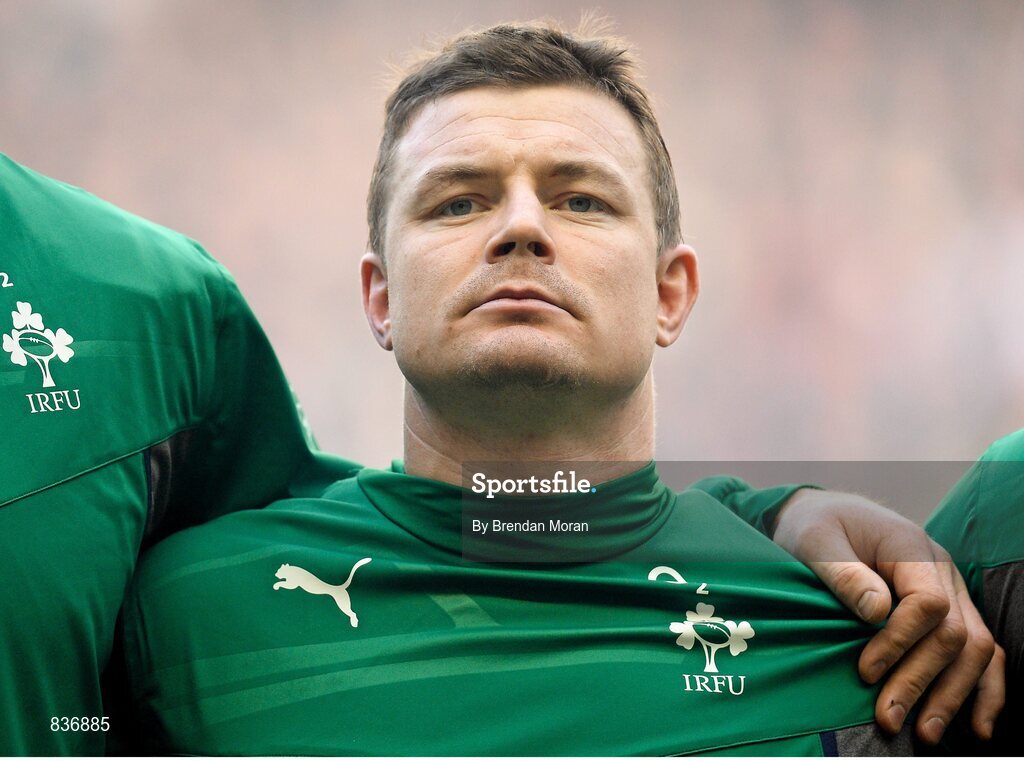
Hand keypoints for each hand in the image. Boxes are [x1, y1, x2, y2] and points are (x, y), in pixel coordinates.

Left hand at [772, 488, 1003, 744]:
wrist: (823, 515)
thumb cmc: (814, 526)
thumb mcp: (814, 541)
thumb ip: (842, 572)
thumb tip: (876, 610)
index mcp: (910, 547)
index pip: (927, 603)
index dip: (900, 641)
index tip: (865, 671)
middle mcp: (941, 570)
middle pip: (953, 633)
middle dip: (921, 680)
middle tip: (887, 717)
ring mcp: (951, 590)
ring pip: (975, 648)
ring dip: (953, 695)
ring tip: (924, 733)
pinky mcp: (949, 610)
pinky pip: (982, 651)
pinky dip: (983, 689)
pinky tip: (977, 726)